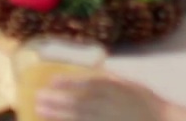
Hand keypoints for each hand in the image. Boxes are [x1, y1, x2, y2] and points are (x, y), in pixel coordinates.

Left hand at [36, 74, 181, 120]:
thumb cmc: (147, 104)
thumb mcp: (132, 85)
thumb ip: (112, 78)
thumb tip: (92, 69)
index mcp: (118, 91)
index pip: (90, 84)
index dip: (70, 82)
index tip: (52, 81)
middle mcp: (113, 107)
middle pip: (80, 103)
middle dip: (57, 100)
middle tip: (37, 98)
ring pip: (81, 119)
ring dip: (59, 115)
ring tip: (40, 111)